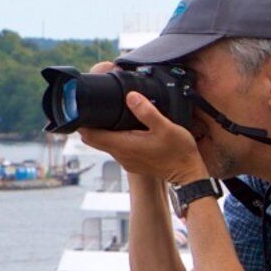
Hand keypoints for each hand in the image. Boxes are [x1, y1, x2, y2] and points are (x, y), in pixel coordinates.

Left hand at [82, 90, 208, 187]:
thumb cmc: (178, 152)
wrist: (188, 173)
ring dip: (104, 130)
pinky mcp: (132, 161)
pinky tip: (124, 127)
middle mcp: (121, 155)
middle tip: (94, 108)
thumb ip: (146, 111)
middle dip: (91, 124)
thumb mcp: (165, 127)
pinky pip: (116, 147)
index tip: (82, 109)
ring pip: (105, 143)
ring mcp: (126, 160)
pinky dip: (114, 137)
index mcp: (124, 145)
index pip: (90, 136)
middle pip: (94, 140)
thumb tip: (131, 96)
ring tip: (109, 114)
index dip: (82, 122)